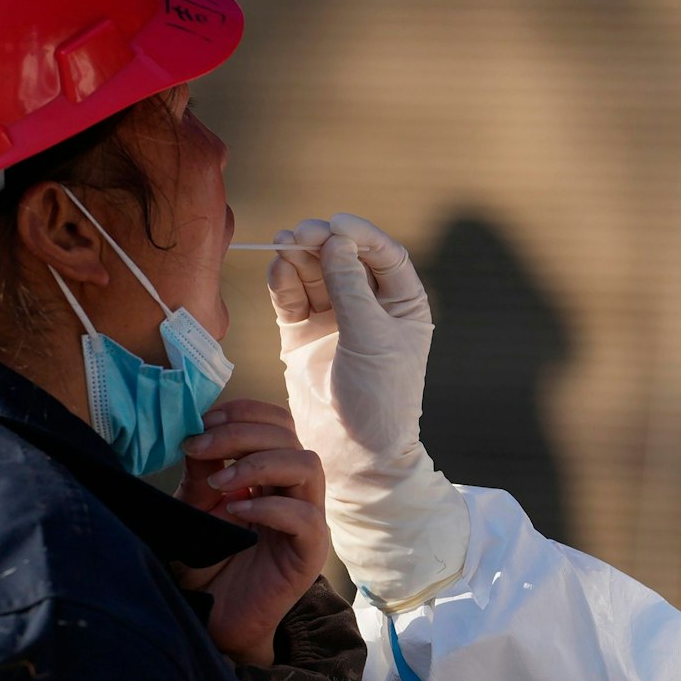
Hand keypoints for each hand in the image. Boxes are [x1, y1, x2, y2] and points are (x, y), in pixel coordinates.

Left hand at [175, 398, 329, 665]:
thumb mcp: (194, 510)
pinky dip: (269, 506)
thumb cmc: (207, 566)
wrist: (214, 621)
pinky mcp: (310, 552)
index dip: (243, 413)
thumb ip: (201, 473)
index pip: (276, 422)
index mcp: (271, 474)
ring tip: (219, 481)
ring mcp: (307, 520)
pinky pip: (305, 517)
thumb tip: (199, 432)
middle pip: (289, 436)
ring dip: (259, 463)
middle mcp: (294, 491)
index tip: (202, 422)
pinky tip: (235, 511)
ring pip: (307, 465)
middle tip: (200, 446)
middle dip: (241, 433)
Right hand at [267, 214, 469, 599]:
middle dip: (322, 243)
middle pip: (344, 259)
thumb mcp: (371, 338)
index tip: (335, 225)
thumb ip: (350, 288)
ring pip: (314, 275)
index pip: (383, 255)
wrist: (354, 454)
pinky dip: (283, 282)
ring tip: (284, 246)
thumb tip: (336, 240)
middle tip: (299, 234)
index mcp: (403, 304)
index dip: (359, 235)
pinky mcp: (302, 337)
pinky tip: (277, 268)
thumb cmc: (379, 399)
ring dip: (299, 258)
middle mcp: (369, 307)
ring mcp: (334, 320)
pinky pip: (291, 299)